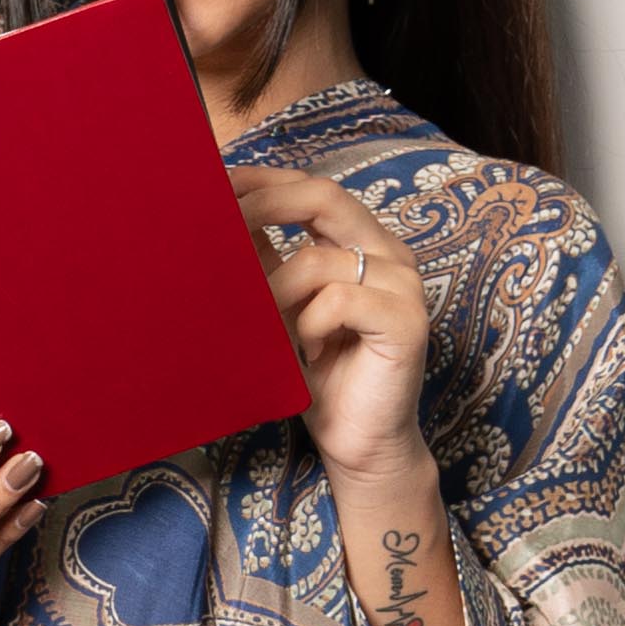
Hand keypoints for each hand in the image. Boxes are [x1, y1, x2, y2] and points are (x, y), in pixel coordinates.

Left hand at [234, 169, 430, 479]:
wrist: (358, 443)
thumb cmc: (320, 378)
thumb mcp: (282, 309)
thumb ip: (266, 262)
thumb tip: (221, 217)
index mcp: (364, 244)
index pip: (315, 190)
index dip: (266, 182)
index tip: (217, 183)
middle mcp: (390, 254)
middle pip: (325, 197)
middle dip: (263, 204)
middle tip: (219, 222)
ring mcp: (404, 285)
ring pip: (320, 260)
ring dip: (276, 291)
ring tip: (267, 329)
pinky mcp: (407, 321)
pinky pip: (339, 299)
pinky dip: (309, 324)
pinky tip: (309, 351)